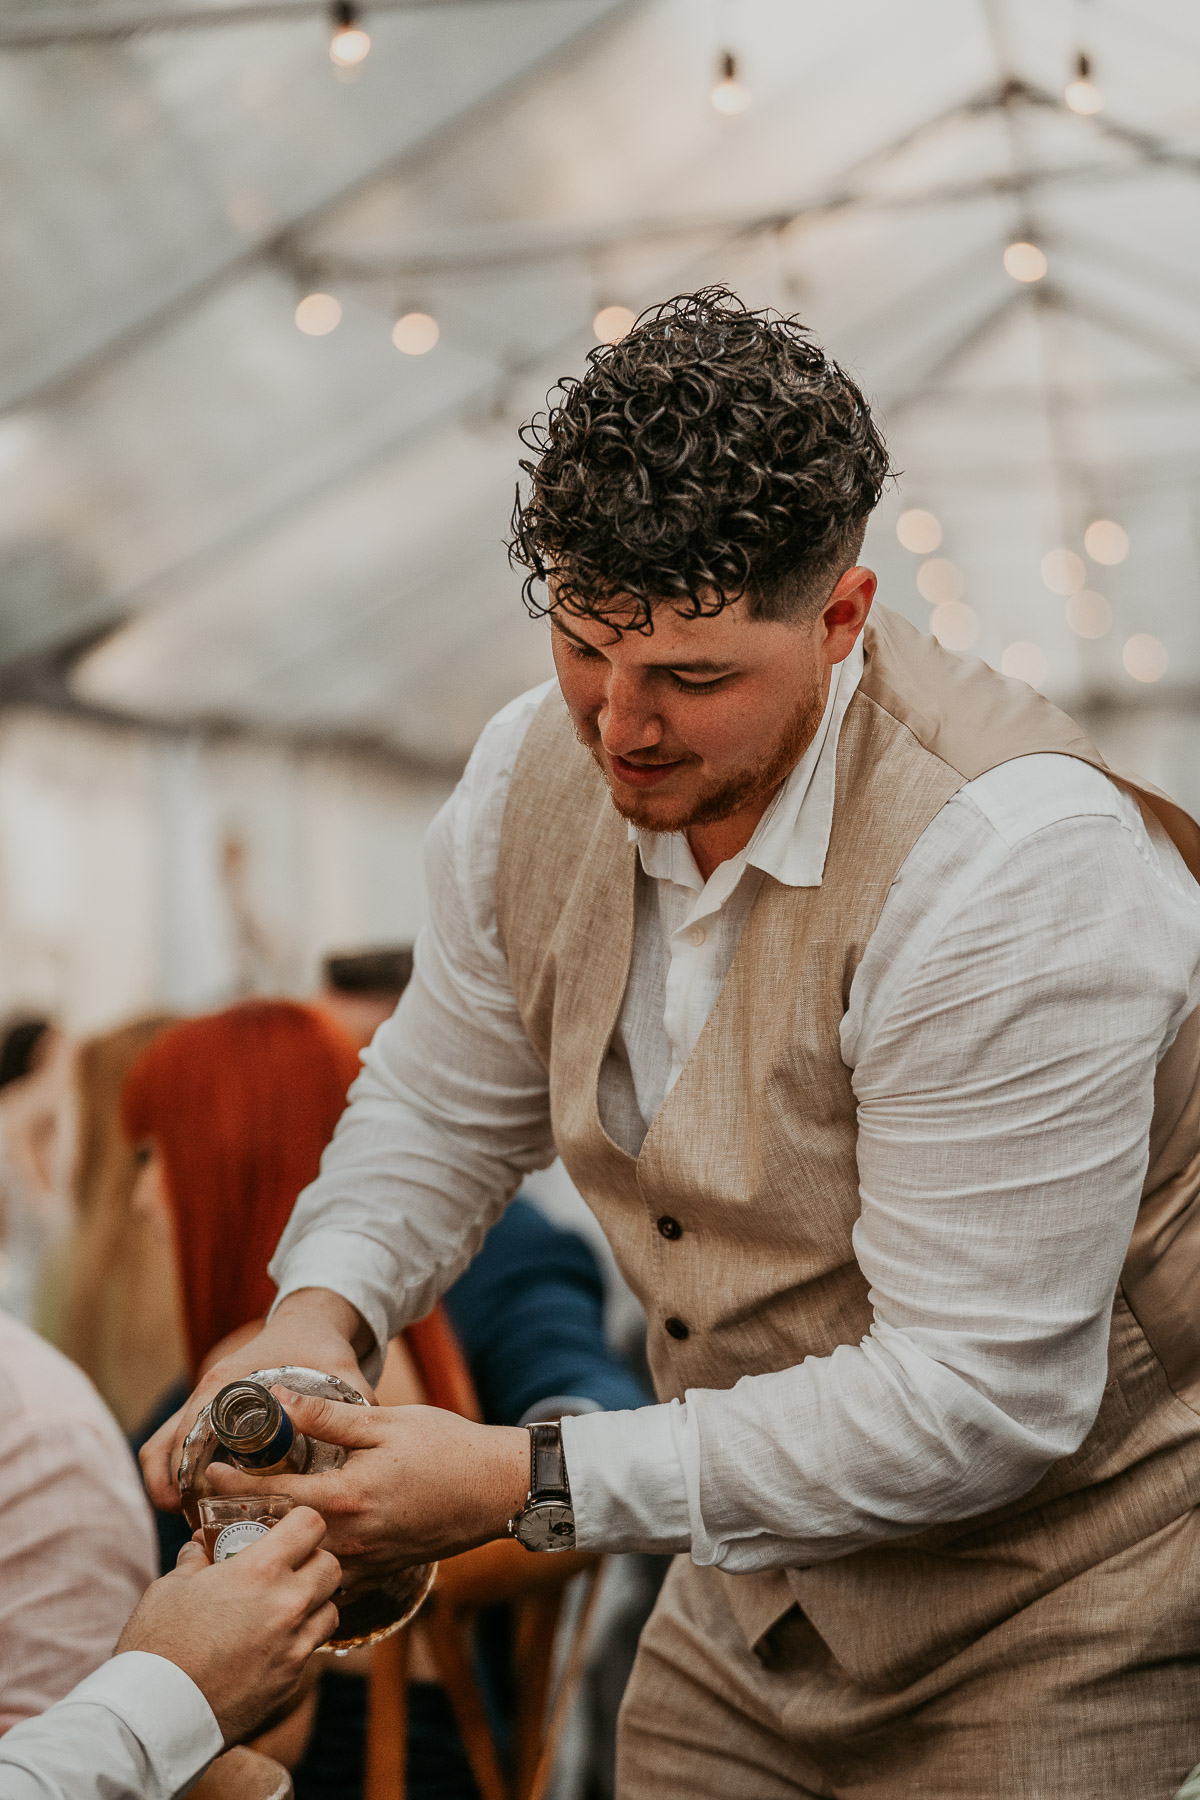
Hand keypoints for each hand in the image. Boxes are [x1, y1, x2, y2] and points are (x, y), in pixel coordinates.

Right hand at [115, 1506, 340, 1744]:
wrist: (156, 1717)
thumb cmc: (158, 1645)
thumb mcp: (170, 1588)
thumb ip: (195, 1561)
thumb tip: (199, 1546)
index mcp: (260, 1571)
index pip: (311, 1524)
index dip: (300, 1522)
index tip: (286, 1530)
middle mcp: (288, 1605)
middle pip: (331, 1566)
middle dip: (312, 1562)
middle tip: (287, 1569)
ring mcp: (294, 1646)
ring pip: (331, 1609)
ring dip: (313, 1604)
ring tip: (282, 1609)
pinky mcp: (291, 1682)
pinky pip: (310, 1649)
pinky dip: (298, 1642)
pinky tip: (269, 1646)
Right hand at [140, 1289, 375, 1512]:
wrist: (309, 1319)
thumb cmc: (318, 1343)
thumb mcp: (338, 1368)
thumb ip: (355, 1397)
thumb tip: (371, 1430)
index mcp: (227, 1383)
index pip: (186, 1432)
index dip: (179, 1472)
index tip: (189, 1505)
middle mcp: (207, 1392)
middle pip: (162, 1445)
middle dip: (166, 1487)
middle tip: (187, 1522)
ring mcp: (204, 1402)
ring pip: (162, 1446)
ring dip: (167, 1483)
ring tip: (189, 1519)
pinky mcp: (210, 1411)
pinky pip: (177, 1445)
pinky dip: (177, 1472)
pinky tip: (200, 1502)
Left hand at [203, 1388, 528, 1590]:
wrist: (499, 1488)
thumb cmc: (448, 1448)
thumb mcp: (386, 1422)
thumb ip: (328, 1415)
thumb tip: (278, 1399)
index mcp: (346, 1499)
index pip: (273, 1496)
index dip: (236, 1484)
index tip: (210, 1473)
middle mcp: (351, 1540)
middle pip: (278, 1539)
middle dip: (243, 1523)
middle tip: (213, 1509)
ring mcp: (368, 1562)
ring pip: (302, 1565)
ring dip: (274, 1548)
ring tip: (246, 1530)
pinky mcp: (384, 1571)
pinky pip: (333, 1577)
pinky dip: (309, 1565)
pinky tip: (299, 1549)